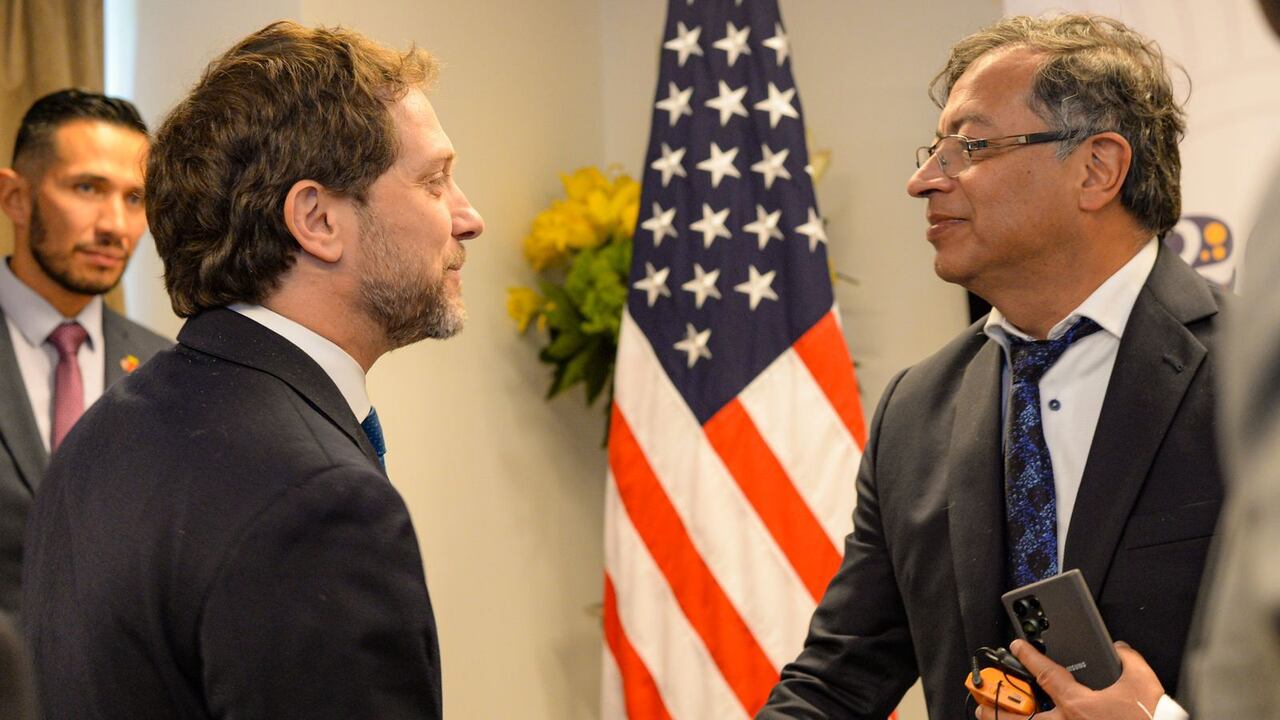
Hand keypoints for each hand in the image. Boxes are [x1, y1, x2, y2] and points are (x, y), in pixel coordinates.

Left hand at [974, 639, 1163, 719]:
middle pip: (1022, 715)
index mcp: (1077, 703)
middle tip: (981, 700)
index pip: (1045, 674)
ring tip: (987, 716)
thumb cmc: (1150, 718)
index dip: (1027, 657)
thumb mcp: (1143, 682)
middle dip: (999, 706)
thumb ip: (1127, 659)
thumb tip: (1118, 648)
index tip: (1015, 646)